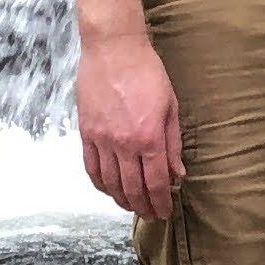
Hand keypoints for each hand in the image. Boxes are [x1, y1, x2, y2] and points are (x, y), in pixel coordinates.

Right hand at [75, 27, 184, 221]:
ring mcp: (102, 139)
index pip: (157, 183)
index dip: (162, 202)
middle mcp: (124, 144)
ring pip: (110, 183)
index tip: (165, 211)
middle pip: (133, 189)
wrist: (113, 49)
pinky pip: (91, 167)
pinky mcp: (86, 132)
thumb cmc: (147, 72)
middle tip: (151, 215)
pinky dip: (100, 184)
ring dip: (121, 200)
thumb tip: (178, 173)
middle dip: (143, 207)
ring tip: (131, 206)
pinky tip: (108, 190)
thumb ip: (173, 144)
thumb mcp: (171, 106)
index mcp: (149, 137)